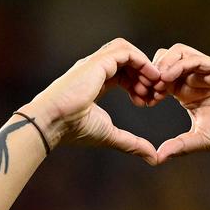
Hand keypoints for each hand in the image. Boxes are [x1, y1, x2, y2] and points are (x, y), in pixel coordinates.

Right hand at [21, 39, 163, 163]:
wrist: (53, 123)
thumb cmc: (73, 130)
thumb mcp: (111, 136)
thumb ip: (133, 144)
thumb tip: (154, 158)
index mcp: (94, 82)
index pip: (121, 74)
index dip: (138, 85)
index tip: (147, 102)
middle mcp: (94, 69)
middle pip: (126, 61)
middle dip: (144, 75)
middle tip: (155, 94)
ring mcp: (95, 63)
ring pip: (126, 51)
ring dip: (144, 66)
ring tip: (154, 85)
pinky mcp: (97, 62)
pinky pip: (125, 51)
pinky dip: (141, 61)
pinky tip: (150, 77)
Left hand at [150, 44, 209, 163]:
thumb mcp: (201, 140)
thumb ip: (179, 146)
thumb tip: (156, 158)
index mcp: (187, 93)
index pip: (160, 79)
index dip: (149, 87)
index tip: (143, 102)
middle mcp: (195, 78)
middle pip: (164, 60)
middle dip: (152, 73)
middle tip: (147, 90)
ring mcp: (208, 71)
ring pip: (177, 53)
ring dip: (163, 64)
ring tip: (157, 83)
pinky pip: (195, 58)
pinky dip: (179, 65)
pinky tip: (169, 78)